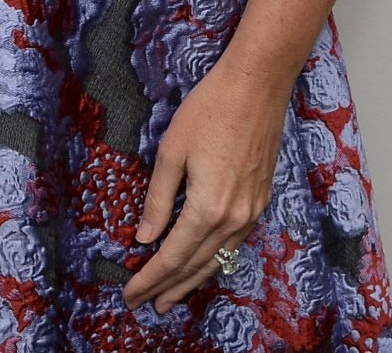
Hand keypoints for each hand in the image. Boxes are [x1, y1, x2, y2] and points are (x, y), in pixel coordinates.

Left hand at [123, 57, 286, 312]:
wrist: (257, 86)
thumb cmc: (209, 110)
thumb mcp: (171, 151)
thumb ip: (158, 199)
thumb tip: (145, 238)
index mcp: (207, 208)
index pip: (172, 256)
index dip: (149, 279)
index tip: (129, 294)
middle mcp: (234, 218)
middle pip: (196, 265)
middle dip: (169, 288)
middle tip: (146, 306)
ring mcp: (252, 211)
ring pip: (219, 260)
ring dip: (194, 281)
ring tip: (172, 298)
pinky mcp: (261, 201)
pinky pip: (235, 244)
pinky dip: (215, 260)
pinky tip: (204, 265)